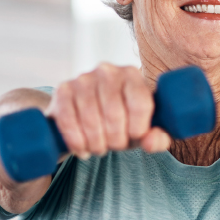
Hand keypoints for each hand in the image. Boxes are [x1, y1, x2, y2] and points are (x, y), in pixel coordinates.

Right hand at [45, 63, 170, 159]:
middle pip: (115, 114)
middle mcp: (108, 71)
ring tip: (100, 147)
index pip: (141, 104)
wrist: (88, 113)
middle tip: (115, 146)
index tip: (134, 138)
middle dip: (116, 139)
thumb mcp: (146, 130)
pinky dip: (76, 141)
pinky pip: (68, 121)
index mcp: (133, 75)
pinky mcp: (62, 91)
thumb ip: (158, 138)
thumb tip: (149, 142)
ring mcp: (83, 79)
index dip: (138, 129)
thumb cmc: (124, 120)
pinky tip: (82, 148)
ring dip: (96, 142)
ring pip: (91, 119)